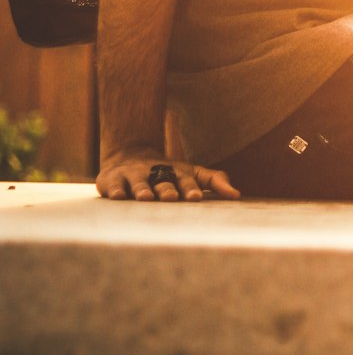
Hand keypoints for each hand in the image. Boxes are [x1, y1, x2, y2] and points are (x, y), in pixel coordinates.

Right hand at [97, 148, 240, 202]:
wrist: (130, 155)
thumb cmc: (168, 173)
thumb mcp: (192, 173)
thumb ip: (214, 181)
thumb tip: (237, 195)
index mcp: (176, 172)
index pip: (186, 180)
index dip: (190, 189)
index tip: (195, 198)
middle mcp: (155, 172)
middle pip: (162, 181)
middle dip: (166, 190)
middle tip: (171, 197)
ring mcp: (133, 175)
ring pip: (138, 182)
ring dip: (142, 190)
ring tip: (146, 198)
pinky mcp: (112, 180)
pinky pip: (113, 186)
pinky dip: (115, 191)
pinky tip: (117, 197)